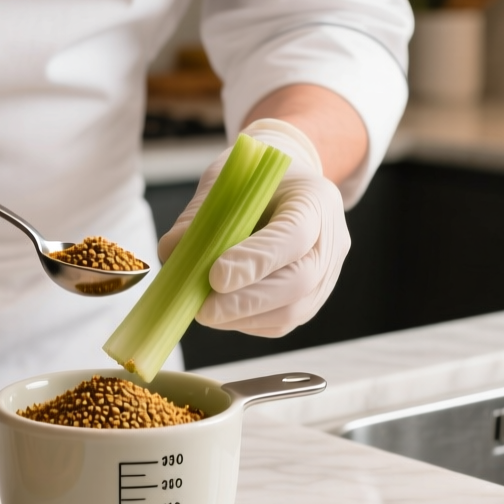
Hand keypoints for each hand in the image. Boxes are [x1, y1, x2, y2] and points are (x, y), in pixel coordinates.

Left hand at [158, 119, 349, 336]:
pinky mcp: (311, 300)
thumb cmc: (252, 180)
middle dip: (247, 301)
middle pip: (300, 280)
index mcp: (315, 199)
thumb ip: (201, 214)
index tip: (215, 276)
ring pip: (293, 310)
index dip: (256, 260)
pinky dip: (248, 323)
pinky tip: (222, 314)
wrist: (283, 187)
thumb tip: (172, 253)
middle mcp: (330, 240)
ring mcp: (326, 275)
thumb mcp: (226, 181)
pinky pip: (282, 322)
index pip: (295, 235)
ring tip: (205, 312)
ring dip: (243, 317)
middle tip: (203, 309)